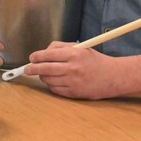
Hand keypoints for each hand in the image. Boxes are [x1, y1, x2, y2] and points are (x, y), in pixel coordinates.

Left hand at [26, 42, 140, 98]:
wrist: (112, 76)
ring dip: (43, 77)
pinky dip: (51, 86)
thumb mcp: (80, 48)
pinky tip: (53, 81)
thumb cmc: (95, 60)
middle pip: (45, 68)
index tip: (31, 58)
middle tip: (27, 69)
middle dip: (32, 69)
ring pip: (48, 80)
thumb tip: (44, 52)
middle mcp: (72, 68)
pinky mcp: (74, 93)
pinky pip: (56, 90)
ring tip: (43, 74)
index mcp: (74, 54)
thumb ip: (61, 47)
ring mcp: (73, 82)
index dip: (36, 57)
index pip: (48, 54)